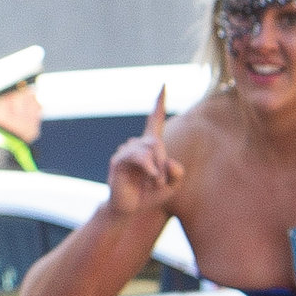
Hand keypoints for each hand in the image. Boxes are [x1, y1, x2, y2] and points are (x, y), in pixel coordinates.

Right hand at [107, 87, 186, 218]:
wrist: (129, 210)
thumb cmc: (148, 195)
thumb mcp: (171, 186)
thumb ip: (178, 173)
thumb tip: (170, 162)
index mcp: (149, 146)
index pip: (154, 120)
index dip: (158, 103)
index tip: (164, 85)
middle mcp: (135, 145)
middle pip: (155, 141)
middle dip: (163, 160)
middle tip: (163, 179)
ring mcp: (124, 151)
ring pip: (148, 148)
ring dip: (157, 167)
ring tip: (155, 182)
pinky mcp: (118, 161)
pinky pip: (137, 156)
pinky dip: (149, 167)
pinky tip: (151, 177)